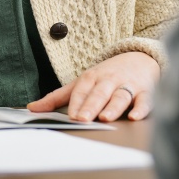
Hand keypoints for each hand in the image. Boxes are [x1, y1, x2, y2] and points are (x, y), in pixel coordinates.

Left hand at [27, 51, 159, 121]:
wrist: (140, 58)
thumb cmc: (106, 75)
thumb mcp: (81, 82)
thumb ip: (57, 97)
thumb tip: (32, 109)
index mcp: (91, 78)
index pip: (81, 90)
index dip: (76, 103)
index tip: (70, 116)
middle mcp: (109, 80)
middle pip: (99, 94)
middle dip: (91, 106)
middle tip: (82, 119)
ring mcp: (128, 85)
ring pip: (120, 97)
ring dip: (113, 107)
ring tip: (105, 118)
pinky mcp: (146, 91)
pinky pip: (145, 101)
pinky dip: (141, 109)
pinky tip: (135, 117)